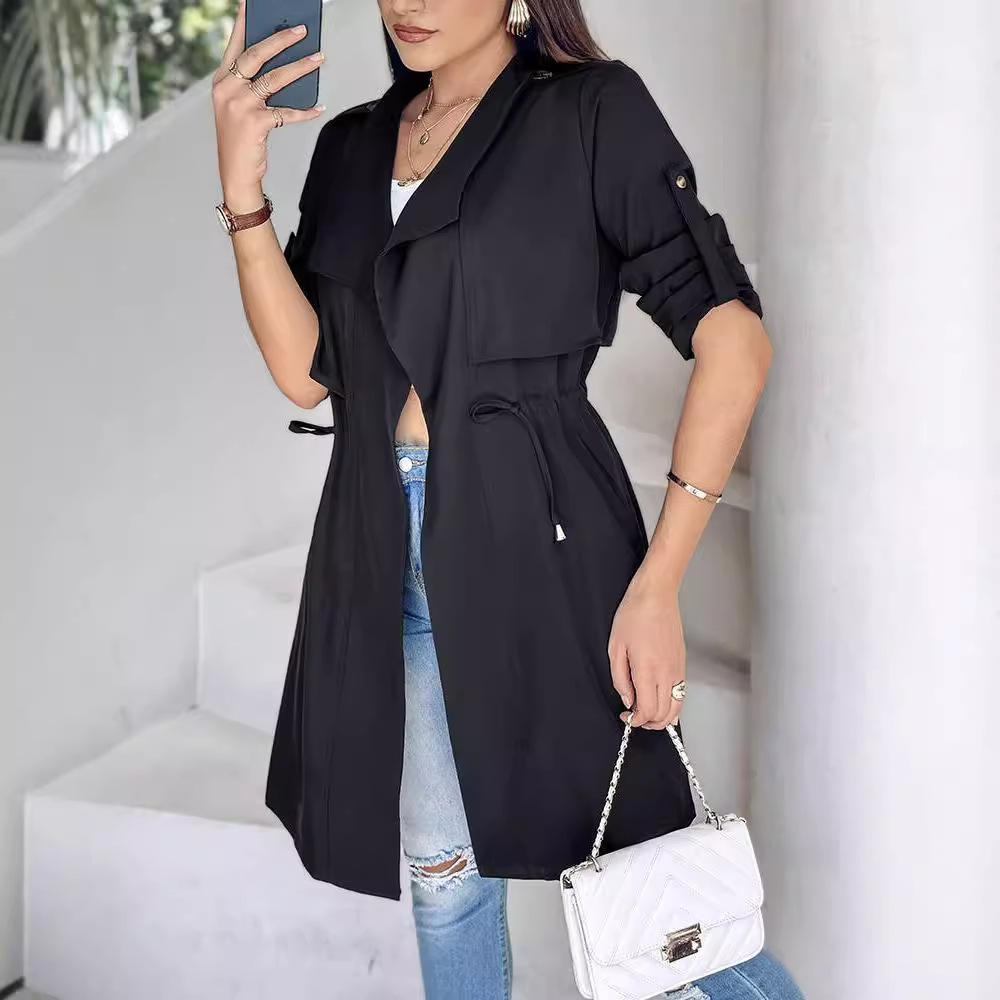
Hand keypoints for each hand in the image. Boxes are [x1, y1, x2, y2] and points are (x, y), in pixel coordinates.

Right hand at [212, 0, 326, 210]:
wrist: (236, 174)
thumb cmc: (241, 139)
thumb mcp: (239, 106)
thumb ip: (254, 84)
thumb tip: (284, 64)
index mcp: (222, 80)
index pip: (236, 44)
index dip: (246, 22)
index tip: (254, 2)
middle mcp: (228, 89)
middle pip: (257, 55)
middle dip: (282, 39)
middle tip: (302, 29)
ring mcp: (240, 105)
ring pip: (275, 79)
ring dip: (301, 67)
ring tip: (319, 58)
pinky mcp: (255, 123)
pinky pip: (287, 112)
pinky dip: (305, 110)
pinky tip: (318, 106)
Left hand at [607, 566, 685, 730]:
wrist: (656, 596)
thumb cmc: (634, 615)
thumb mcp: (615, 647)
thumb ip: (620, 679)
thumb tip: (628, 699)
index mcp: (648, 670)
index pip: (646, 710)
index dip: (635, 721)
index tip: (625, 717)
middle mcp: (667, 673)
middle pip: (663, 714)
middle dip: (647, 722)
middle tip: (634, 717)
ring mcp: (678, 670)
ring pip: (676, 708)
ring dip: (662, 718)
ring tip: (647, 714)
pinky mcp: (682, 664)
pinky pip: (682, 695)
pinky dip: (673, 706)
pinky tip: (663, 705)